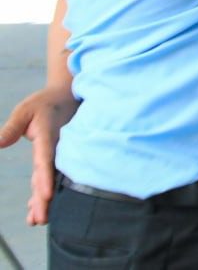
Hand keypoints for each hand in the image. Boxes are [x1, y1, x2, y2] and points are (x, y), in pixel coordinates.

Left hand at [0, 85, 79, 224]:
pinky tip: (34, 208)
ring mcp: (57, 155)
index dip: (47, 178)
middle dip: (45, 199)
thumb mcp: (24, 110)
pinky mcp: (52, 158)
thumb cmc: (44, 103)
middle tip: (40, 218)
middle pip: (49, 177)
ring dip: (43, 201)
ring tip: (37, 220)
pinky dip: (41, 193)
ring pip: (49, 181)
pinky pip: (47, 178)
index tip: (47, 194)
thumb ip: (11, 128)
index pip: (46, 160)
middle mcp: (56, 149)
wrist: (66, 97)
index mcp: (49, 138)